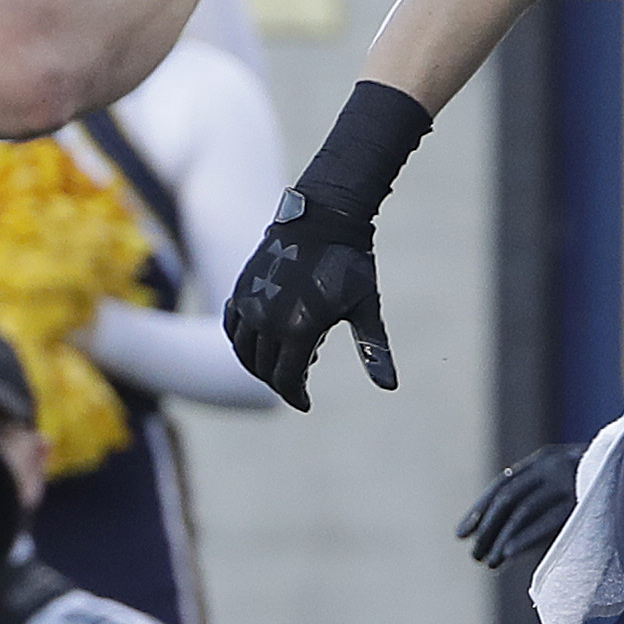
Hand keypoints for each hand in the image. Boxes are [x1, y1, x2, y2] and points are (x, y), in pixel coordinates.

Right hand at [224, 190, 392, 411]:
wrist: (322, 220)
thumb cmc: (350, 265)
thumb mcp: (366, 309)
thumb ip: (374, 350)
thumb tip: (389, 387)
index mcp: (299, 329)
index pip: (286, 379)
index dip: (295, 395)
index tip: (305, 403)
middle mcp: (267, 320)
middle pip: (264, 369)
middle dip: (281, 381)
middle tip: (300, 379)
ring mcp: (249, 304)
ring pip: (245, 351)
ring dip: (261, 365)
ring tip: (287, 360)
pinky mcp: (241, 290)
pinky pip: (234, 328)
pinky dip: (243, 342)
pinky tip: (263, 341)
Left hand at [458, 443, 583, 567]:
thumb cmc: (604, 492)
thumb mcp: (574, 486)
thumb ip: (544, 499)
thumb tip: (506, 535)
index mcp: (547, 460)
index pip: (504, 484)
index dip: (480, 510)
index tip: (461, 535)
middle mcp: (555, 466)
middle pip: (509, 498)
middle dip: (487, 528)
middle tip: (475, 556)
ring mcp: (570, 481)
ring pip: (523, 511)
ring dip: (502, 539)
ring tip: (491, 563)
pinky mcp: (585, 501)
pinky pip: (549, 522)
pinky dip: (526, 538)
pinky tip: (510, 553)